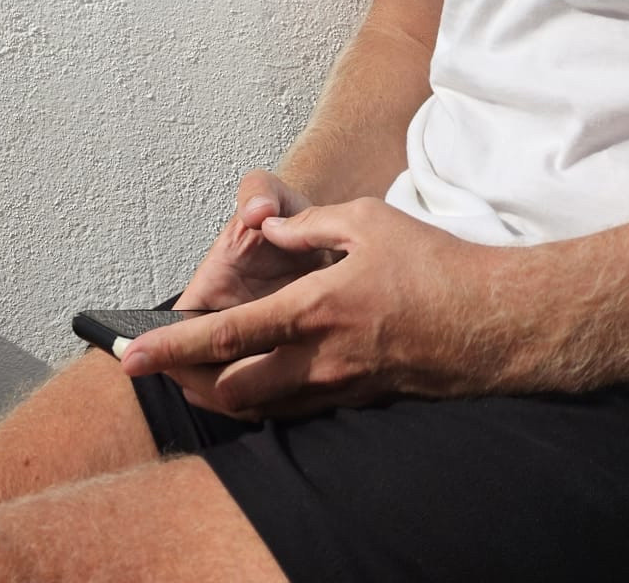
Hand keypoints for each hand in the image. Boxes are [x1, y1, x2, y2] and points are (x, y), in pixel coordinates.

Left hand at [125, 197, 502, 419]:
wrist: (498, 324)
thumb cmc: (434, 266)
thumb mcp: (367, 220)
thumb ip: (309, 225)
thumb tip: (270, 229)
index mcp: (314, 308)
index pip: (227, 335)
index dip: (172, 347)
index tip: (130, 356)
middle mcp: (321, 358)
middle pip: (233, 388)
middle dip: (189, 381)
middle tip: (160, 365)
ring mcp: (342, 387)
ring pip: (263, 405)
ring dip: (225, 392)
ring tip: (194, 372)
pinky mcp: (361, 400)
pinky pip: (299, 407)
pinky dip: (267, 396)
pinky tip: (255, 376)